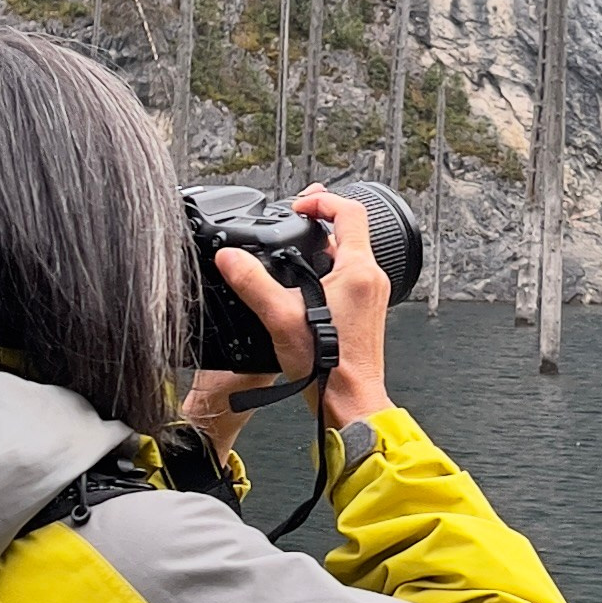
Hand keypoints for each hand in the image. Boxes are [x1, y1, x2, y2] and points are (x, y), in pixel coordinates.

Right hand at [183, 192, 389, 455]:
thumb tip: (228, 257)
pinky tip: (305, 285)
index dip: (322, 200)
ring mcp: (372, 296)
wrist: (349, 402)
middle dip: (321, 222)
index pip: (349, 212)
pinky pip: (350, 277)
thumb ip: (252, 282)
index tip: (299, 206)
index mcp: (358, 270)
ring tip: (295, 250)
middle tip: (295, 222)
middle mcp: (371, 278)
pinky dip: (330, 270)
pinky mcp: (367, 313)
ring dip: (324, 247)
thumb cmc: (329, 366)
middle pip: (351, 231)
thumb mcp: (280, 317)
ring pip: (351, 255)